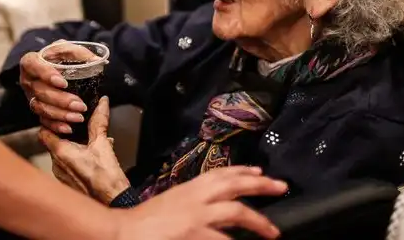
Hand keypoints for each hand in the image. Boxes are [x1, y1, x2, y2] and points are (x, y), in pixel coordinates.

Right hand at [19, 42, 96, 135]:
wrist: (50, 66)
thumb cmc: (58, 57)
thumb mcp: (66, 49)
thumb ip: (80, 53)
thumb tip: (98, 61)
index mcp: (31, 61)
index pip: (33, 66)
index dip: (46, 74)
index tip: (63, 82)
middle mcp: (28, 80)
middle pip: (40, 91)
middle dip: (61, 100)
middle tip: (79, 105)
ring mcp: (30, 96)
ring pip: (41, 108)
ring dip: (60, 115)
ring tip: (78, 117)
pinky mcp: (36, 108)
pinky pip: (43, 120)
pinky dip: (55, 125)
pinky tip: (68, 128)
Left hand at [39, 97, 129, 202]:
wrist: (113, 203)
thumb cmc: (107, 179)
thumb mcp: (103, 144)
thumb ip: (99, 121)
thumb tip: (102, 103)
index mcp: (60, 153)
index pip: (43, 132)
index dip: (51, 123)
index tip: (62, 119)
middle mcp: (56, 165)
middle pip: (53, 143)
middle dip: (66, 134)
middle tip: (78, 128)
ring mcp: (61, 177)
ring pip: (61, 155)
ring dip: (73, 147)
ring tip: (89, 143)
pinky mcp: (68, 184)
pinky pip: (68, 167)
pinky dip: (77, 159)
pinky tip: (92, 157)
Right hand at [115, 166, 285, 239]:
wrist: (122, 233)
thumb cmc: (144, 222)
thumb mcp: (172, 202)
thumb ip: (193, 200)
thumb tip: (215, 203)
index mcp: (190, 188)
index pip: (222, 173)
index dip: (244, 171)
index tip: (261, 171)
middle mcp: (197, 199)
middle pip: (236, 187)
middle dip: (261, 185)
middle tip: (281, 187)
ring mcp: (197, 218)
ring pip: (237, 213)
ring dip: (258, 221)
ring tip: (273, 232)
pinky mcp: (195, 237)